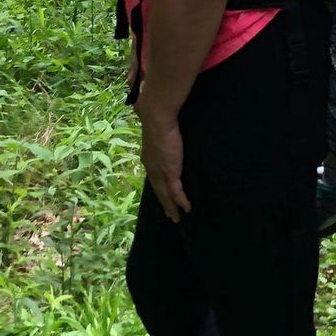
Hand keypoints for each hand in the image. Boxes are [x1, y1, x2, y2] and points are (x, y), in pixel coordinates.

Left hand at [136, 96, 188, 220]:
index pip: (154, 178)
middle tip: (170, 215)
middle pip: (158, 191)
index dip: (158, 188)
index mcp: (148, 159)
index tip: (163, 196)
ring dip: (171, 207)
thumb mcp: (157, 130)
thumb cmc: (158, 119)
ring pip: (165, 195)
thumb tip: (157, 124)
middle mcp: (151, 168)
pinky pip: (175, 191)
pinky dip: (180, 201)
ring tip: (176, 218)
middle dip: (164, 203)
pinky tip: (186, 208)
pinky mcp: (170, 172)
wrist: (157, 118)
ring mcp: (160, 171)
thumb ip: (158, 133)